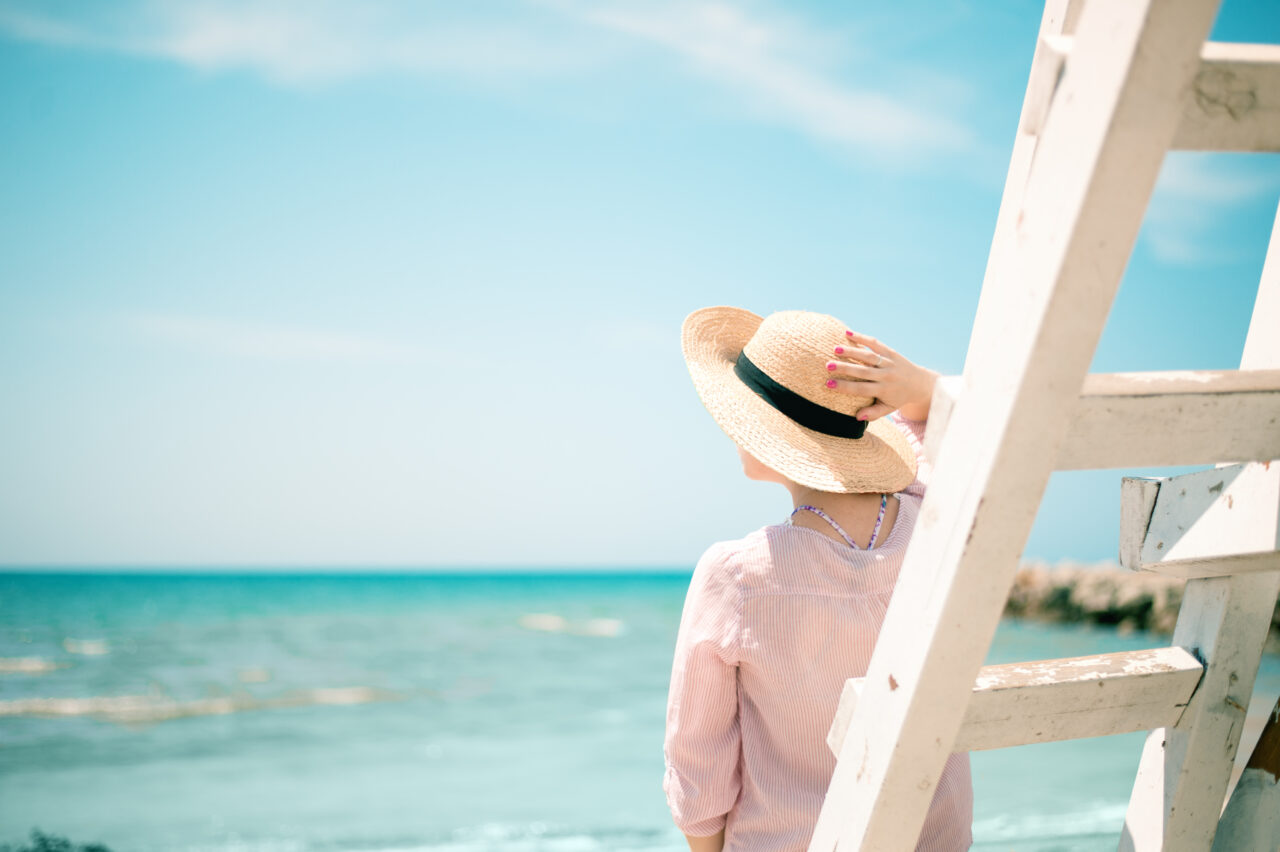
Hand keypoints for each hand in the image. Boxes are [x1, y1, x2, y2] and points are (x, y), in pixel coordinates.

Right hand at [823, 330, 937, 421]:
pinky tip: (848, 333)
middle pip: (863, 371)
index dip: (845, 387)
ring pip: (869, 356)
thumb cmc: (899, 397)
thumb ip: (874, 413)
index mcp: (884, 390)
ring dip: (852, 351)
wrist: (920, 383)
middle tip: (828, 365)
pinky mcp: (891, 352)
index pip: (861, 389)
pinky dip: (862, 338)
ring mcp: (889, 362)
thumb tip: (857, 417)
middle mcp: (887, 376)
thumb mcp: (889, 408)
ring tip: (835, 348)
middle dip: (845, 368)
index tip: (829, 384)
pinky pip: (876, 344)